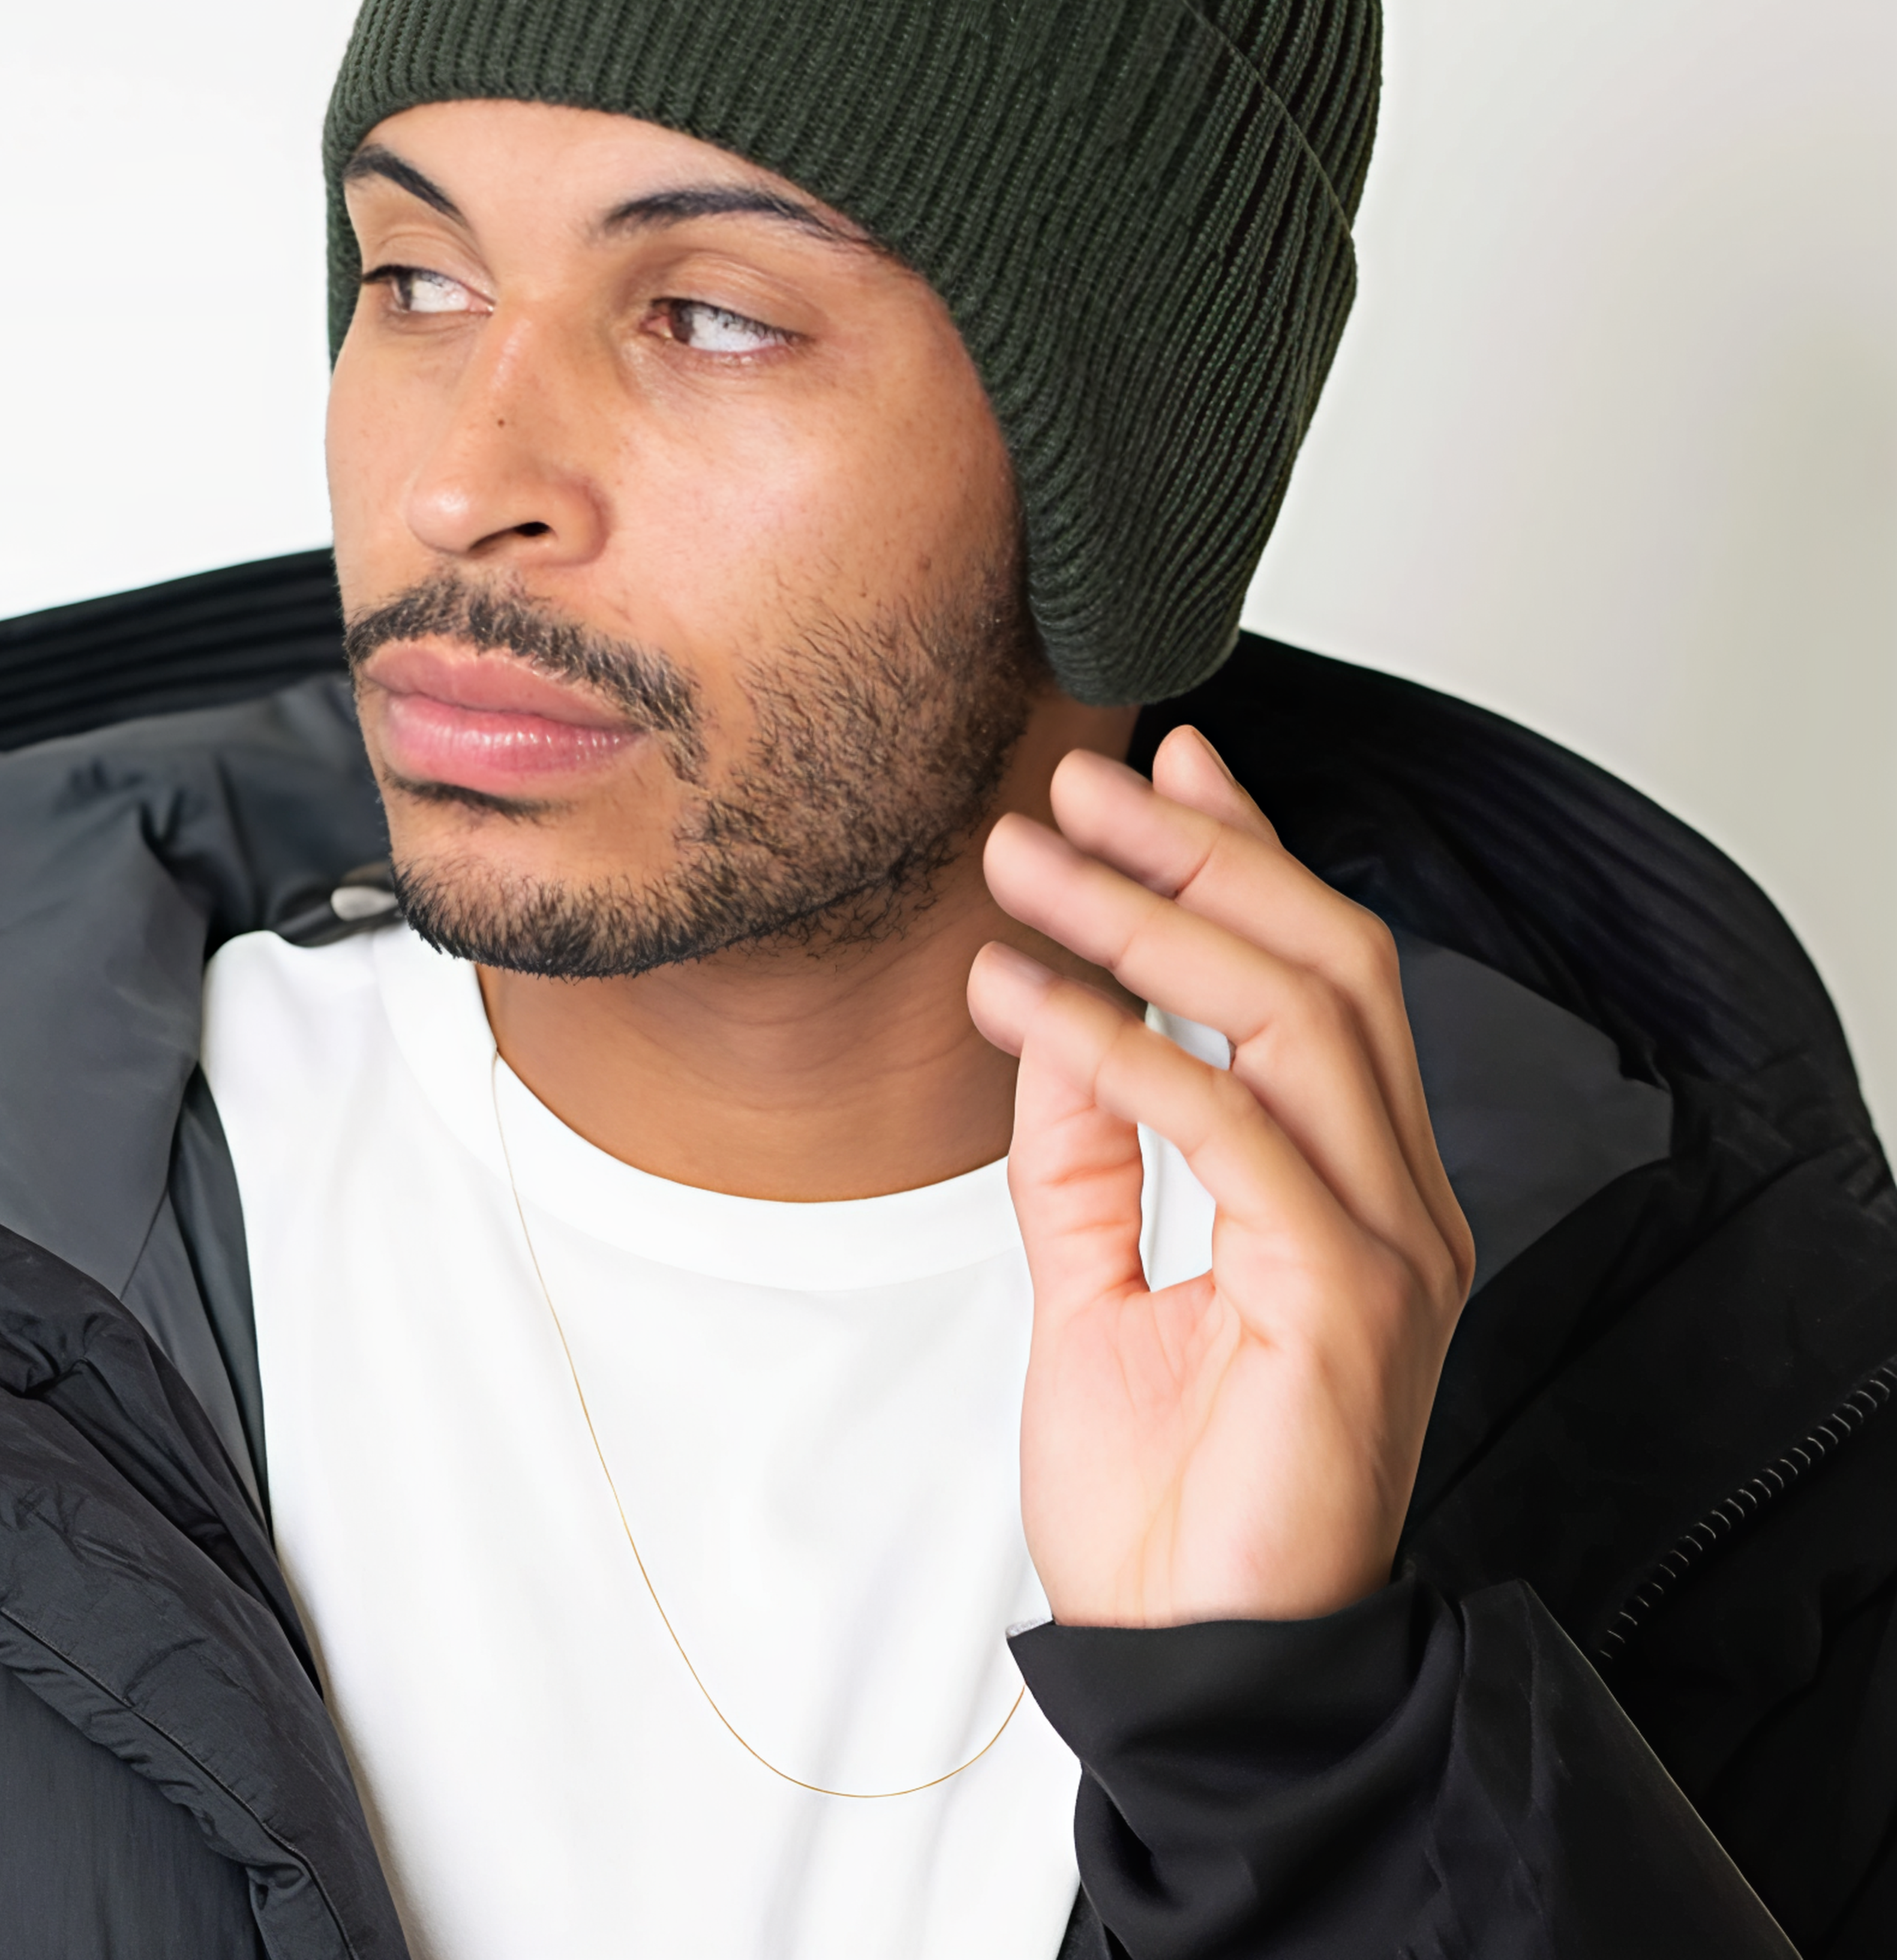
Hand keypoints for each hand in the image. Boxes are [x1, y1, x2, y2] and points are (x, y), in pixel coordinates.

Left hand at [968, 725, 1473, 1628]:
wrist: (1187, 1660)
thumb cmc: (1160, 1495)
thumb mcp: (1092, 1284)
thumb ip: (1083, 1147)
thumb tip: (1049, 1009)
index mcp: (1359, 1190)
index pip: (1322, 977)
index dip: (1246, 855)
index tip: (1162, 764)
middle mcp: (1399, 1200)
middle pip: (1325, 964)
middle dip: (1196, 855)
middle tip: (1070, 789)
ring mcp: (1389, 1248)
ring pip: (1294, 1018)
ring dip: (1149, 922)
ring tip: (1026, 865)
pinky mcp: (1346, 1302)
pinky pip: (1235, 1133)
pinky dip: (1124, 1048)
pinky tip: (1026, 999)